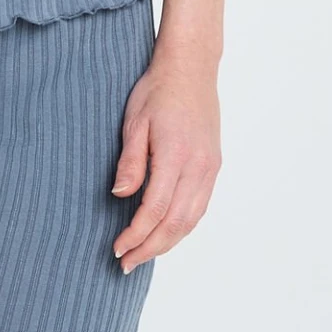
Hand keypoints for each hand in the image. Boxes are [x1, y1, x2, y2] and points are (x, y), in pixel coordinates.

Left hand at [109, 43, 221, 273]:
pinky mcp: (214, 166)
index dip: (136, 234)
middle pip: (175, 222)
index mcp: (175, 155)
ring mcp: (210, 168)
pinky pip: (200, 207)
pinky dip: (182, 226)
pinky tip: (167, 233)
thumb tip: (120, 196)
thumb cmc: (158, 90)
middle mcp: (198, 167)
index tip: (117, 247)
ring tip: (144, 254)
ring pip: (191, 220)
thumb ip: (130, 161)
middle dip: (150, 247)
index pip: (154, 209)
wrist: (191, 68)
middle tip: (126, 263)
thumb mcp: (135, 120)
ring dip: (167, 242)